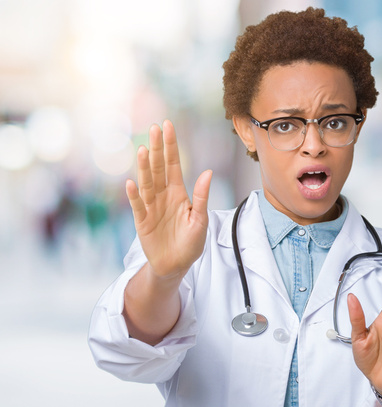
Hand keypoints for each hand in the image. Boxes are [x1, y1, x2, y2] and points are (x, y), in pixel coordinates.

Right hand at [125, 120, 211, 278]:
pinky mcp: (142, 222)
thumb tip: (208, 172)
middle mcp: (163, 196)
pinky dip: (135, 196)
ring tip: (142, 150)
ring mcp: (151, 207)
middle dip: (157, 148)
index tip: (167, 125)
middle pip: (159, 168)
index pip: (173, 164)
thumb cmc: (190, 243)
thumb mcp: (200, 220)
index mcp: (178, 192)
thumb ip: (202, 197)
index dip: (171, 145)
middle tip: (155, 128)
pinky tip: (131, 183)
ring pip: (147, 183)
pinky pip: (138, 206)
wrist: (176, 265)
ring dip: (144, 167)